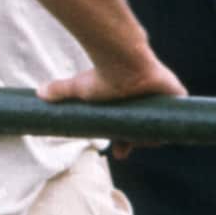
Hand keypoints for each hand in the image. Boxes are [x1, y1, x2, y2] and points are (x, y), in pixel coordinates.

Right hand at [38, 56, 186, 158]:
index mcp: (127, 105)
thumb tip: (38, 93)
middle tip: (124, 149)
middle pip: (145, 134)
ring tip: (136, 138)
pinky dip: (170, 126)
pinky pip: (178, 117)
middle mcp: (144, 103)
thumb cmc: (103, 75)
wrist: (122, 61)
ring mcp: (161, 99)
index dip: (125, 145)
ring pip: (160, 130)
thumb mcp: (79, 89)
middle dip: (135, 144)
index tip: (117, 153)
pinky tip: (158, 132)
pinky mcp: (174, 94)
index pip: (129, 131)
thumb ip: (59, 91)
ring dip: (150, 140)